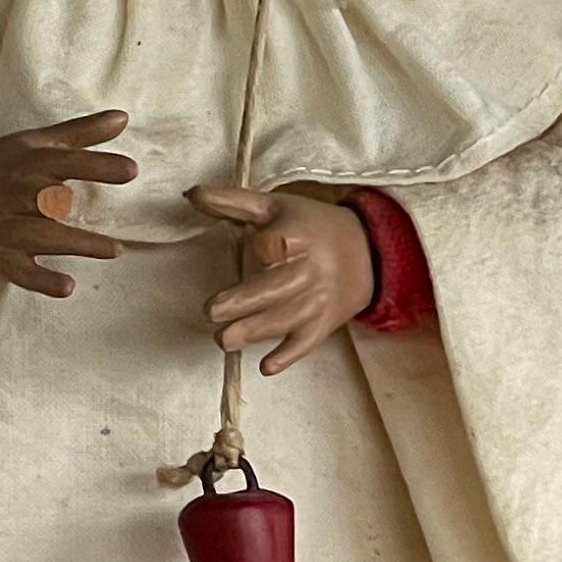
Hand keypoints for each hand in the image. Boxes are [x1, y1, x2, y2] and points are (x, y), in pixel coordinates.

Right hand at [0, 111, 134, 293]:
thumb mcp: (33, 144)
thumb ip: (80, 133)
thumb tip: (123, 117)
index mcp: (29, 163)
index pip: (66, 162)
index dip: (97, 166)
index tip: (131, 170)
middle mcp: (19, 194)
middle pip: (52, 197)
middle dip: (75, 202)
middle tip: (124, 211)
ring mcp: (8, 227)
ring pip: (45, 236)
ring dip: (79, 244)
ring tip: (115, 250)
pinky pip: (22, 272)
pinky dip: (43, 281)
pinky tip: (67, 286)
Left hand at [195, 185, 376, 376]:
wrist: (369, 253)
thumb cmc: (312, 227)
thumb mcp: (276, 207)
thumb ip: (233, 202)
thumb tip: (192, 194)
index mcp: (301, 237)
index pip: (278, 245)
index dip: (265, 246)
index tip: (258, 247)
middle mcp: (312, 271)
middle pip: (276, 289)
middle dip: (243, 302)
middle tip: (211, 312)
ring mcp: (318, 302)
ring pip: (285, 320)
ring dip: (254, 332)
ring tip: (223, 340)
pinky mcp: (324, 324)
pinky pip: (306, 344)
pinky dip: (287, 357)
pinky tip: (266, 367)